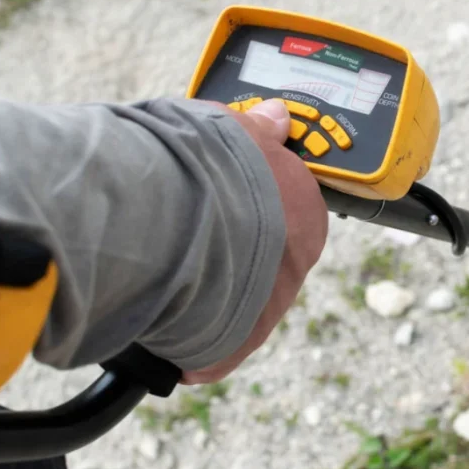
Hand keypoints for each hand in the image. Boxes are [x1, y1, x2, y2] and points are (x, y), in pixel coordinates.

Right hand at [181, 99, 328, 383]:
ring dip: (206, 296)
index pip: (283, 215)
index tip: (219, 203)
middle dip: (230, 254)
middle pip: (261, 264)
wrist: (176, 218)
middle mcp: (294, 265)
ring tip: (166, 278)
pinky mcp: (230, 349)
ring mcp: (264, 310)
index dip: (249, 208)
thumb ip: (259, 131)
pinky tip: (162, 331)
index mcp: (306, 214)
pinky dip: (186, 345)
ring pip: (235, 306)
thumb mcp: (237, 129)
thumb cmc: (207, 168)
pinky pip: (209, 351)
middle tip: (188, 240)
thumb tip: (276, 117)